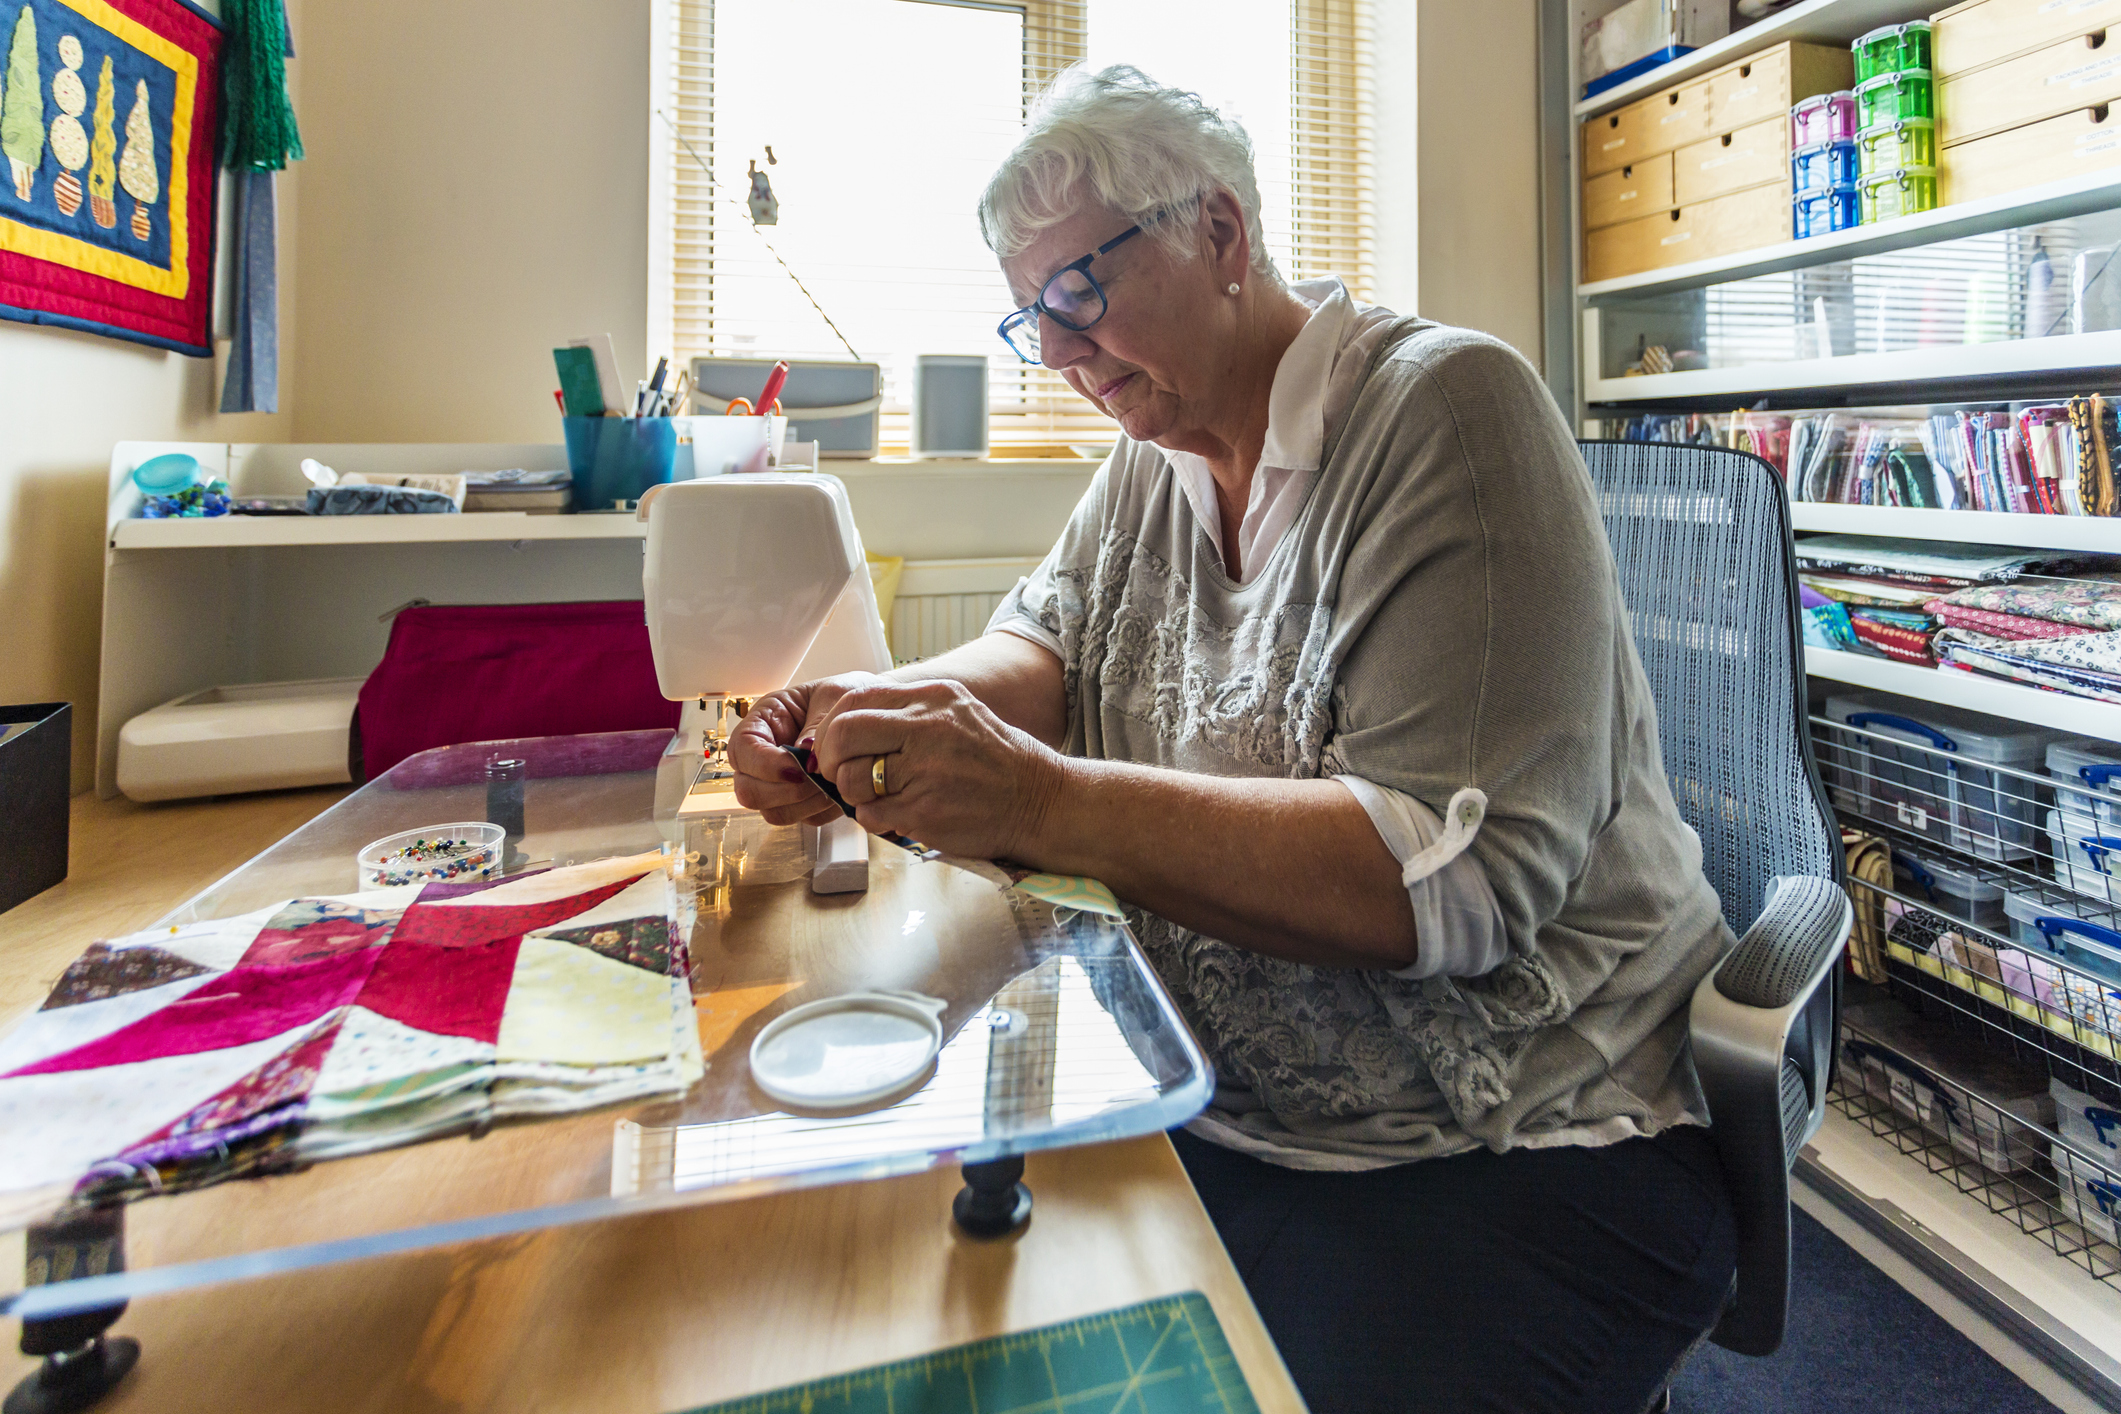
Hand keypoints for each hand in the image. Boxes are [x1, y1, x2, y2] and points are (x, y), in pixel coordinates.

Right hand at [728, 673, 890, 825]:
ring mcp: (781, 784)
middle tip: (817, 780)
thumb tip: (804, 757)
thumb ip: (815, 726)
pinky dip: (822, 810)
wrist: (873, 712)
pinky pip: (803, 819)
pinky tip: (838, 791)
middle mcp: (765, 757)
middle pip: (749, 791)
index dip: (765, 766)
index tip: (796, 768)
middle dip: (784, 791)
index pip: (742, 751)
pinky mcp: (803, 802)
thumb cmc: (846, 697)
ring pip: (774, 812)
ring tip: (832, 784)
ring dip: (805, 804)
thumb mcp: (833, 698)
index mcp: (764, 722)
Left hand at [810, 679, 1065, 861]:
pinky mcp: (926, 810)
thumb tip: (845, 729)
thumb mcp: (956, 713)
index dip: (831, 728)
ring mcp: (926, 770)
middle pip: (843, 734)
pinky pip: (871, 814)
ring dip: (854, 794)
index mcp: (932, 698)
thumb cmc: (994, 761)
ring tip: (881, 798)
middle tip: (840, 775)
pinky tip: (901, 814)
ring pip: (851, 778)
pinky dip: (875, 818)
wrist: (1040, 799)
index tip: (835, 748)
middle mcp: (928, 727)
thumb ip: (905, 715)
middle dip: (829, 759)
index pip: (854, 700)